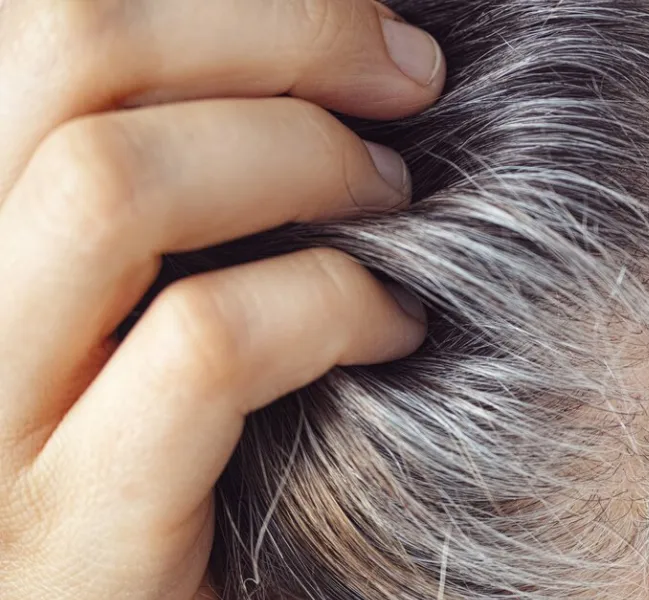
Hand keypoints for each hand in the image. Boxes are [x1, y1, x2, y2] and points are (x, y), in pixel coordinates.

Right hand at [0, 1, 442, 597]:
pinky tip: (394, 328)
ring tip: (391, 195)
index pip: (41, 22)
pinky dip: (330, 304)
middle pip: (69, 55)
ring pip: (109, 182)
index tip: (364, 27)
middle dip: (283, 32)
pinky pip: (204, 345)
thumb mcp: (139, 279)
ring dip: (301, 156)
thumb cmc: (175, 434)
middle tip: (408, 79)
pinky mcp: (71, 534)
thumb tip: (319, 45)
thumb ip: (173, 164)